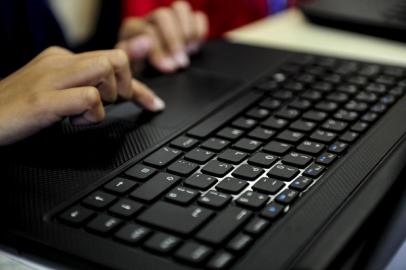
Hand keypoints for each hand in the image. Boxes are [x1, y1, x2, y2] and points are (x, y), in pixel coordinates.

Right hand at [0, 47, 164, 144]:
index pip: (112, 62)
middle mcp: (60, 62)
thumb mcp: (58, 94)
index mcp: (63, 58)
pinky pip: (88, 98)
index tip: (153, 103)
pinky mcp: (45, 99)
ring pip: (105, 69)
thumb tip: (117, 92)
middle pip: (116, 59)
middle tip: (113, 105)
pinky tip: (74, 122)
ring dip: (109, 96)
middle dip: (127, 86)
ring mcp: (51, 78)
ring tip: (88, 112)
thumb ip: (85, 87)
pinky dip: (92, 115)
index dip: (139, 86)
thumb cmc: (21, 110)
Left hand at [116, 0, 208, 72]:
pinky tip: (195, 48)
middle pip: (163, 15)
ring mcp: (170, 18)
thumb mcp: (131, 69)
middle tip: (181, 63)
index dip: (159, 49)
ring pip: (181, 9)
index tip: (168, 68)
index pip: (147, 30)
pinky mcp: (187, 23)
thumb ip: (133, 55)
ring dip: (188, 31)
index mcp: (133, 28)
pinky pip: (198, 17)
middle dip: (174, 40)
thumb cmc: (140, 73)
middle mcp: (151, 19)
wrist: (150, 78)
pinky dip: (200, 31)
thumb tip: (146, 42)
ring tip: (189, 52)